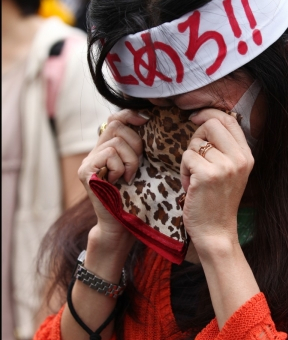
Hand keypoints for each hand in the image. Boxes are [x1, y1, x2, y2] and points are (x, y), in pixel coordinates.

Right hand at [78, 108, 148, 248]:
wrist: (121, 225)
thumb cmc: (135, 198)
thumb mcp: (140, 167)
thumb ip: (138, 148)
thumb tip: (148, 121)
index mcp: (107, 149)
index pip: (114, 119)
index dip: (129, 114)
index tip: (146, 119)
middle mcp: (94, 152)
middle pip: (116, 125)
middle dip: (135, 142)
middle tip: (138, 163)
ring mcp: (87, 162)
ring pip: (115, 142)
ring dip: (130, 159)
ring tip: (130, 175)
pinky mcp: (86, 172)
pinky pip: (109, 155)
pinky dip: (120, 167)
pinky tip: (120, 180)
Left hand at [181, 109, 253, 258]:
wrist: (216, 232)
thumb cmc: (217, 201)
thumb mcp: (230, 171)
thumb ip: (225, 148)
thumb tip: (205, 120)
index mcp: (247, 155)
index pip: (229, 119)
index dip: (209, 115)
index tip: (195, 120)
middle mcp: (240, 159)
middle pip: (211, 124)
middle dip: (196, 137)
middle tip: (195, 157)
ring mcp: (225, 166)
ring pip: (195, 143)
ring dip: (189, 160)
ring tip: (196, 179)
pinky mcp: (207, 174)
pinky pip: (187, 157)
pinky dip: (184, 171)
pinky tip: (191, 186)